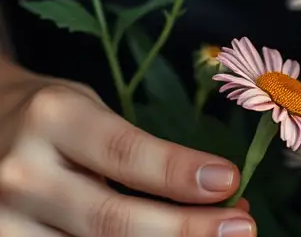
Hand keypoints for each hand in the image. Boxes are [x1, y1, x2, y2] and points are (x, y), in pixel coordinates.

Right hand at [0, 60, 254, 234]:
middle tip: (240, 230)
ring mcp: (7, 224)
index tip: (229, 180)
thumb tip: (218, 192)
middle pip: (111, 220)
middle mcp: (23, 174)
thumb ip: (139, 154)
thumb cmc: (52, 121)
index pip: (123, 154)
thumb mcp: (89, 112)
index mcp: (52, 119)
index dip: (177, 172)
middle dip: (184, 231)